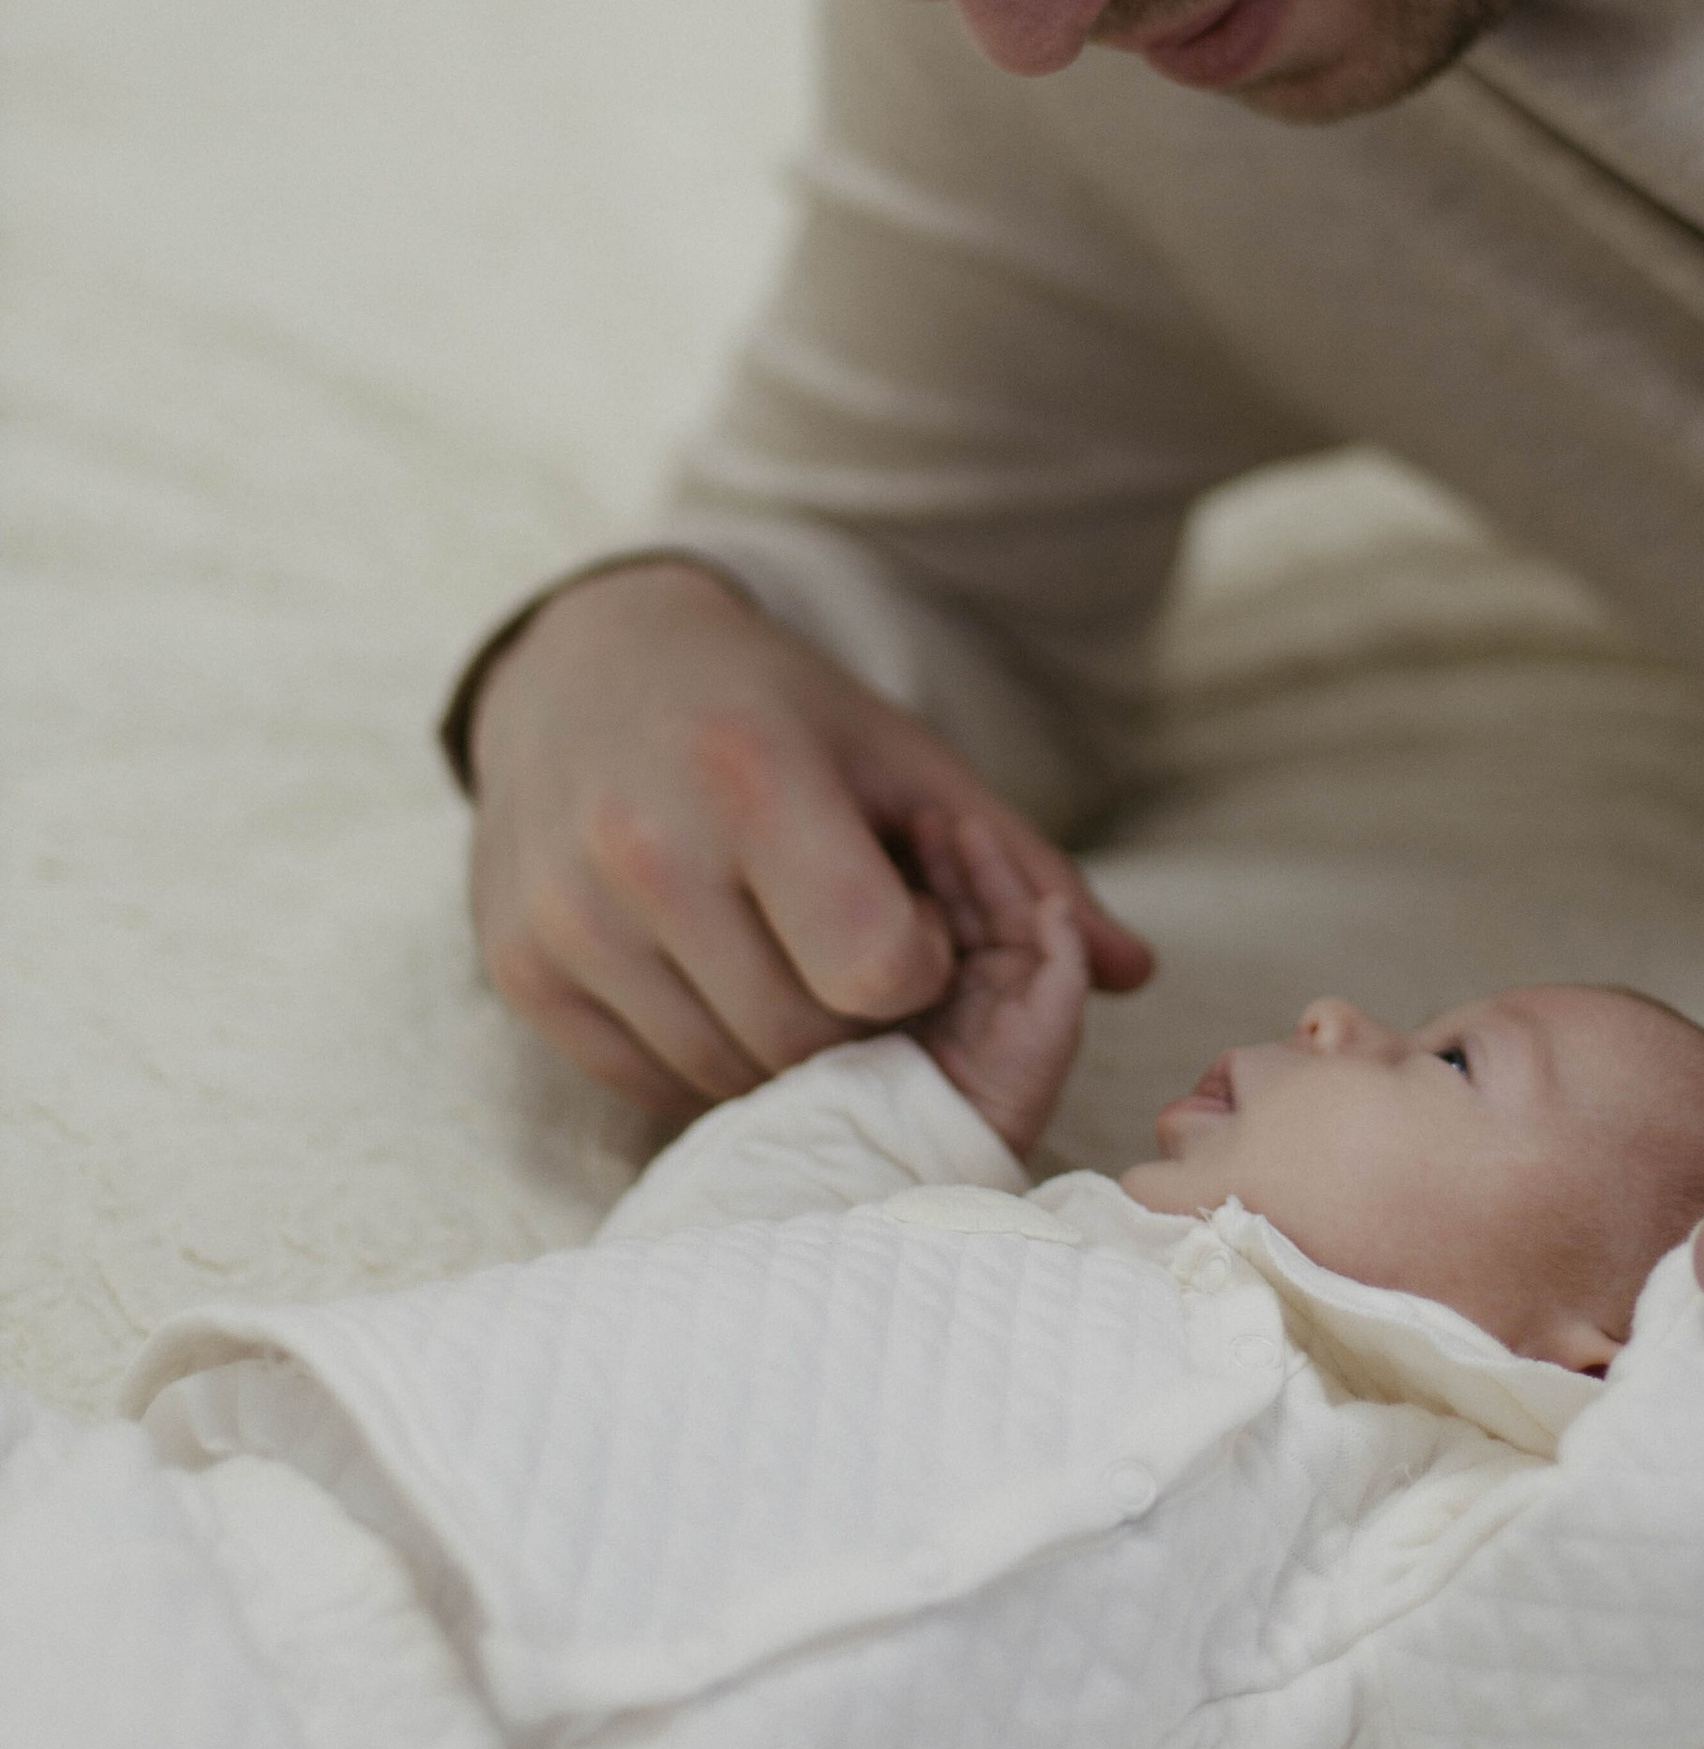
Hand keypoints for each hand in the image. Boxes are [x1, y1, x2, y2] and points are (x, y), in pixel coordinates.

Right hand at [467, 558, 1150, 1116]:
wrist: (583, 669)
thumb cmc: (774, 711)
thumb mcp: (901, 757)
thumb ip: (1018, 862)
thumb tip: (1139, 969)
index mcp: (753, 780)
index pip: (874, 968)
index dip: (918, 968)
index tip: (911, 926)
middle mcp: (642, 853)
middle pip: (801, 1037)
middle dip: (858, 1023)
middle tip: (858, 959)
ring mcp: (566, 919)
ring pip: (723, 1073)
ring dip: (783, 1050)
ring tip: (790, 960)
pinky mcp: (519, 971)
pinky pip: (645, 1079)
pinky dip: (703, 1058)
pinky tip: (720, 979)